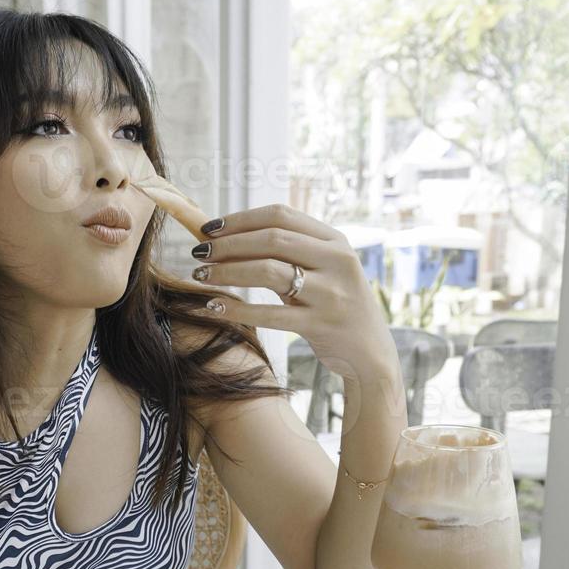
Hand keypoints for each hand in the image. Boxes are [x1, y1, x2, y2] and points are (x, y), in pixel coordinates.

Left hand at [187, 203, 396, 381]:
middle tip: (198, 252)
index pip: (281, 216)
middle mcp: (337, 261)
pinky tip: (213, 307)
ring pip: (269, 271)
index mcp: (335, 240)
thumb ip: (288, 252)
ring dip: (227, 271)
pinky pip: (270, 314)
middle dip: (228, 243)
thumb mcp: (321, 271)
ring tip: (200, 275)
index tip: (210, 228)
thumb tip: (226, 236)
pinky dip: (236, 308)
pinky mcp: (321, 325)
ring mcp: (331, 293)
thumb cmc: (332, 306)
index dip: (241, 219)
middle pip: (273, 239)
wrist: (369, 352)